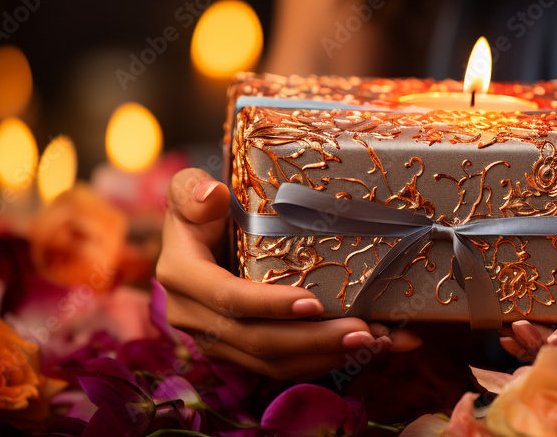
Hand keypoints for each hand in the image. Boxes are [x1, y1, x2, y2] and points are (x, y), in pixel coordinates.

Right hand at [157, 168, 421, 380]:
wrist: (196, 240)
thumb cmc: (201, 209)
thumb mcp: (191, 190)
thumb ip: (193, 189)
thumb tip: (212, 195)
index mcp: (182, 276)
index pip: (227, 298)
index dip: (269, 305)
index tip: (314, 302)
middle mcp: (192, 317)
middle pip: (257, 341)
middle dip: (313, 340)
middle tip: (362, 331)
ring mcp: (215, 341)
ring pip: (272, 363)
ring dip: (326, 357)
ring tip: (374, 343)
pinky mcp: (238, 352)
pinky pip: (281, 367)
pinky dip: (323, 361)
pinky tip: (362, 349)